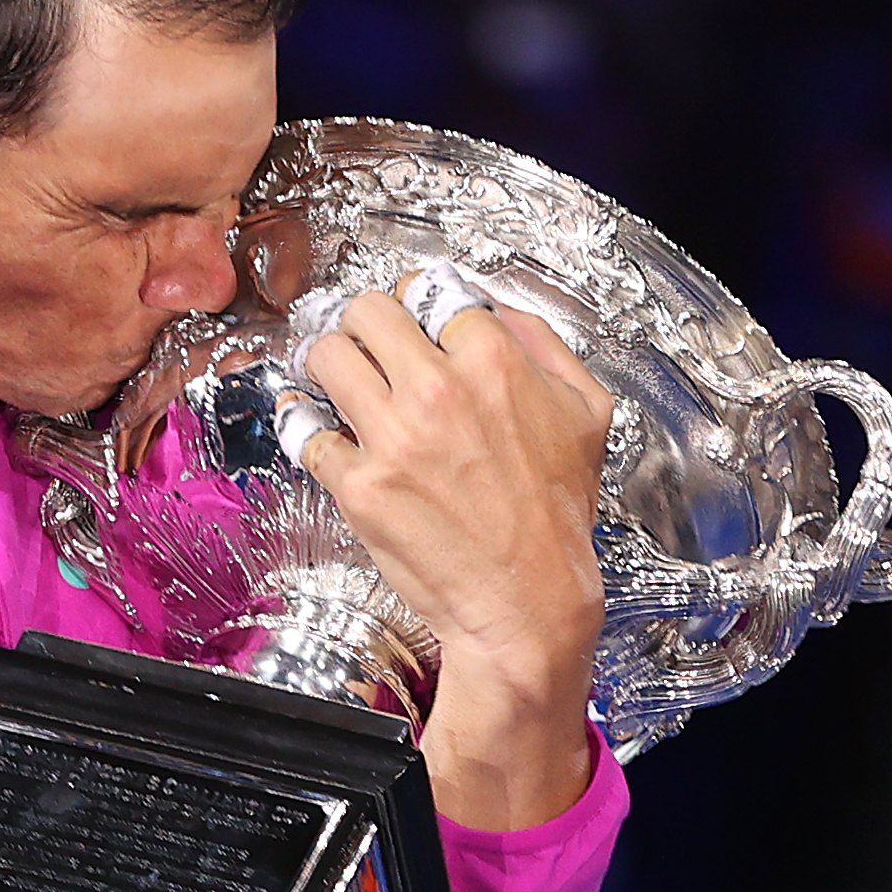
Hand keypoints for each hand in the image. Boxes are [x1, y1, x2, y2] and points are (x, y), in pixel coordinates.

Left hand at [301, 284, 608, 826]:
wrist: (527, 601)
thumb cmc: (554, 516)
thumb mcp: (585, 410)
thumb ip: (543, 343)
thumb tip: (494, 308)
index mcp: (494, 362)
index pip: (427, 290)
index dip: (417, 305)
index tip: (413, 323)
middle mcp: (438, 391)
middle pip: (365, 310)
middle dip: (365, 325)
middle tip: (369, 347)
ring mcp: (392, 439)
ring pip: (325, 355)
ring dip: (329, 364)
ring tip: (340, 382)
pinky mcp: (359, 486)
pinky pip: (306, 429)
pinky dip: (309, 426)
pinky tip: (325, 431)